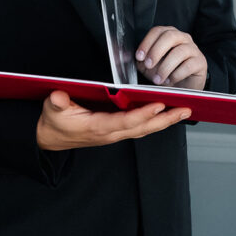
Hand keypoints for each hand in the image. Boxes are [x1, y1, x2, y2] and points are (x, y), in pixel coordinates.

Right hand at [36, 91, 190, 150]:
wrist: (50, 138)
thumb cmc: (54, 123)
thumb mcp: (51, 111)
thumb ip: (56, 103)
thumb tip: (58, 96)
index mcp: (98, 127)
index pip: (125, 122)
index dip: (142, 114)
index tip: (159, 105)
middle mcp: (111, 133)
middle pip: (143, 128)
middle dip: (166, 119)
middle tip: (186, 109)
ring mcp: (115, 133)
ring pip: (145, 128)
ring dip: (165, 120)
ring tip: (184, 110)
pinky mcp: (116, 130)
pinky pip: (140, 127)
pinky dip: (155, 120)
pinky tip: (167, 113)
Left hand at [135, 26, 207, 89]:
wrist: (184, 87)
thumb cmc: (167, 73)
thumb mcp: (150, 66)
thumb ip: (141, 61)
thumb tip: (129, 58)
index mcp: (168, 35)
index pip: (157, 31)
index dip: (147, 43)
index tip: (139, 57)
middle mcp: (182, 38)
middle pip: (169, 36)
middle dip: (156, 51)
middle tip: (148, 65)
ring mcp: (193, 49)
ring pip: (179, 51)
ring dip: (165, 66)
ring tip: (158, 79)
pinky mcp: (200, 62)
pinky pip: (188, 65)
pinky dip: (176, 74)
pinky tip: (170, 81)